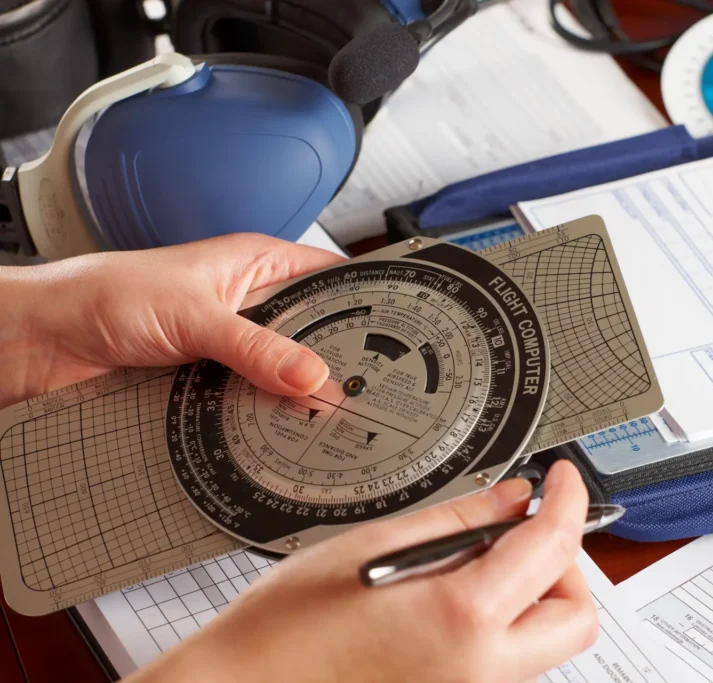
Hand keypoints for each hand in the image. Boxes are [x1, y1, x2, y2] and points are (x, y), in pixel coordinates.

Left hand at [0, 233, 343, 406]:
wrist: (38, 342)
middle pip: (311, 334)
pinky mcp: (207, 384)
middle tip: (365, 389)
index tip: (394, 332)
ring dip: (295, 395)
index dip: (362, 302)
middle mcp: (247, 306)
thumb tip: (311, 375)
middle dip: (334, 360)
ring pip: (282, 374)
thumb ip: (256, 347)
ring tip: (328, 418)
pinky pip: (250, 404)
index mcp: (254, 265)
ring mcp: (229, 348)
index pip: (328, 278)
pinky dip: (263, 419)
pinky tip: (280, 432)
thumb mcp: (194, 315)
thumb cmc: (102, 294)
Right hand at [127, 460, 598, 682]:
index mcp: (463, 621)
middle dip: (565, 563)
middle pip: (574, 617)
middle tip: (526, 527)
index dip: (568, 501)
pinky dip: (505, 622)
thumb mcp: (374, 548)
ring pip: (546, 643)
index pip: (554, 548)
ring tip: (478, 557)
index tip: (563, 480)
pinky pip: (509, 662)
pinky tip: (456, 593)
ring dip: (535, 593)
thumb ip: (458, 521)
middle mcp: (481, 672)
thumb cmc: (287, 629)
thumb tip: (514, 500)